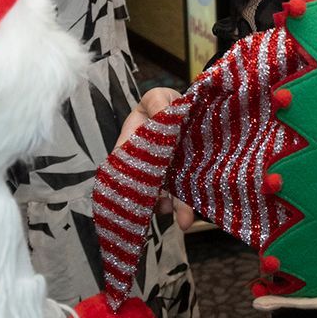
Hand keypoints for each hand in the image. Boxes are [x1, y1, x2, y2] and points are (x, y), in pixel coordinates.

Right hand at [123, 88, 194, 230]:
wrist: (192, 109)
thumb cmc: (166, 104)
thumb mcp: (158, 98)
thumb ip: (157, 103)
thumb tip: (161, 113)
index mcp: (132, 145)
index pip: (125, 164)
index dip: (129, 178)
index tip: (138, 188)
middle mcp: (147, 164)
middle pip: (146, 185)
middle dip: (153, 200)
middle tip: (162, 209)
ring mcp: (166, 173)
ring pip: (165, 193)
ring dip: (172, 206)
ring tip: (183, 219)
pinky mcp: (184, 178)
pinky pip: (183, 194)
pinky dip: (186, 206)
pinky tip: (189, 215)